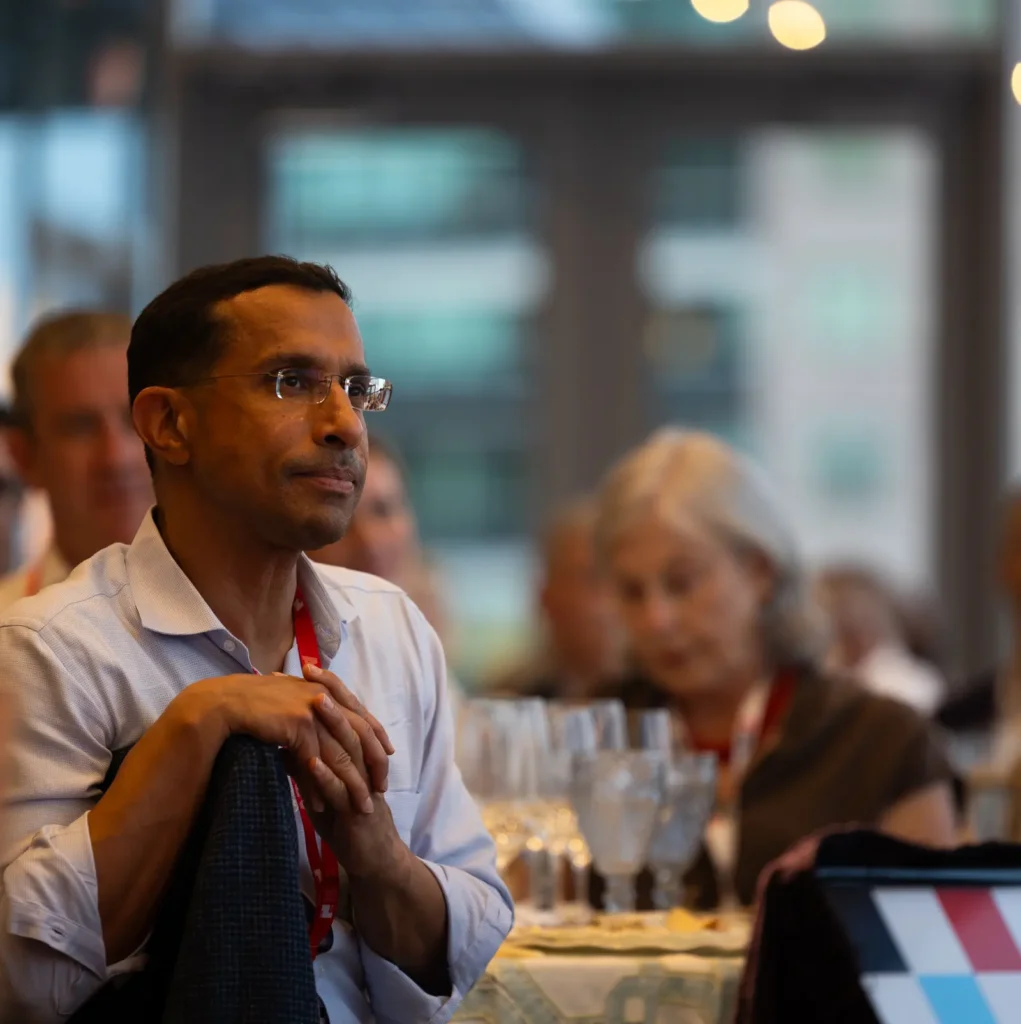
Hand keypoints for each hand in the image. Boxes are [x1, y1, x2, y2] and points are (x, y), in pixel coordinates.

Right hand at [171, 671, 390, 816]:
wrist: (228, 701)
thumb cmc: (259, 705)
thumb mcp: (295, 705)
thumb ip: (315, 715)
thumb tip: (327, 733)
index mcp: (329, 693)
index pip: (363, 718)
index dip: (378, 740)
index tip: (387, 761)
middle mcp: (327, 700)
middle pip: (362, 736)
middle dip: (373, 766)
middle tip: (381, 790)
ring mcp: (314, 712)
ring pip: (341, 754)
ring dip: (351, 785)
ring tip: (359, 808)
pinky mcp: (298, 725)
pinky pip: (314, 763)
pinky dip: (318, 787)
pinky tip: (321, 806)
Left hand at [302, 663, 406, 880]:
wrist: (373, 859)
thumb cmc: (346, 822)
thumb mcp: (323, 792)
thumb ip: (305, 769)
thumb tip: (281, 750)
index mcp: (358, 756)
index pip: (347, 713)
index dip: (330, 689)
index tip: (306, 668)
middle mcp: (365, 764)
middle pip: (352, 721)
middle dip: (331, 695)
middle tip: (309, 672)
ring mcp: (364, 786)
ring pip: (350, 749)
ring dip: (334, 726)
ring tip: (314, 704)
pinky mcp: (359, 811)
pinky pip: (343, 789)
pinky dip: (326, 774)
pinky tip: (310, 760)